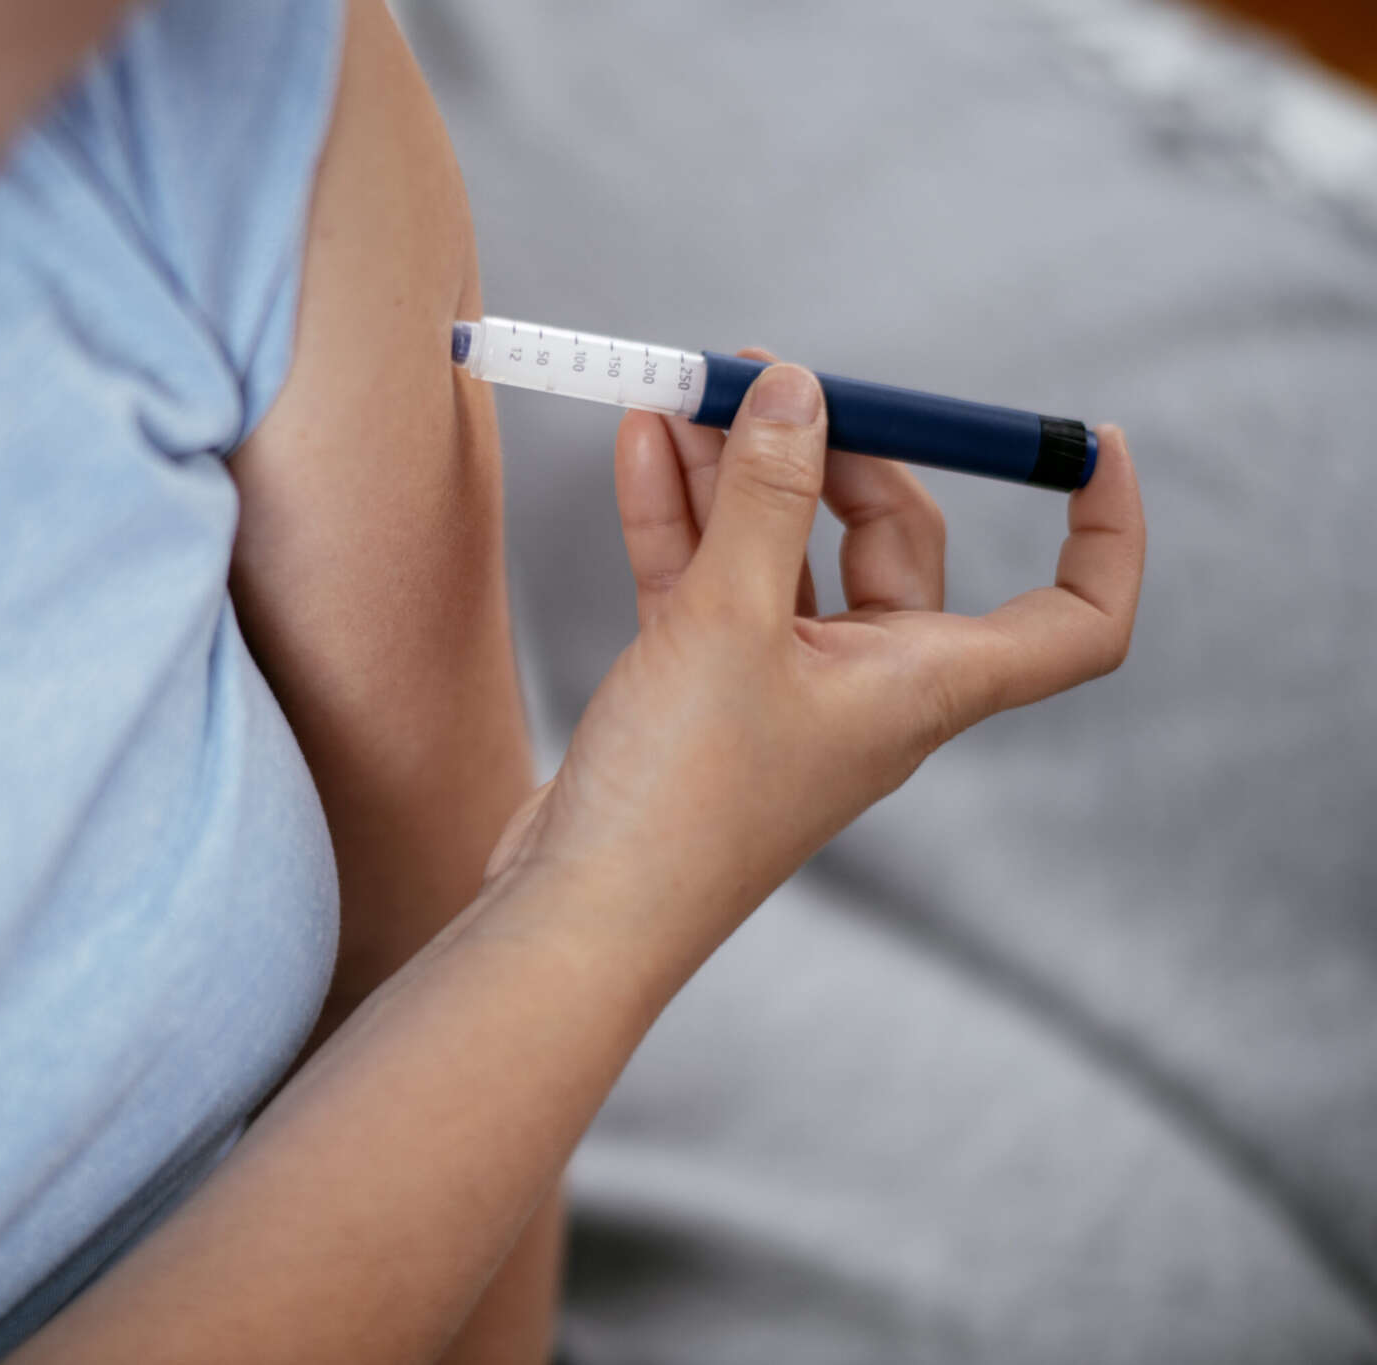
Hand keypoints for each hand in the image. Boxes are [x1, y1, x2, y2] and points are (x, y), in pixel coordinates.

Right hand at [488, 357, 1144, 972]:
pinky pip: (709, 582)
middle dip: (835, 451)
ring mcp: (780, 689)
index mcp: (923, 686)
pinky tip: (648, 446)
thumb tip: (799, 389)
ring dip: (736, 472)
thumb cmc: (679, 803)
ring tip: (687, 389)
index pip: (1074, 618)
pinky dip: (683, 516)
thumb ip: (766, 497)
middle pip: (893, 542)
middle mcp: (867, 687)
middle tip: (767, 377)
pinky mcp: (701, 692)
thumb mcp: (727, 624)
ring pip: (784, 553)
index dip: (1104, 532)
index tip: (1088, 444)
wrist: (576, 913)